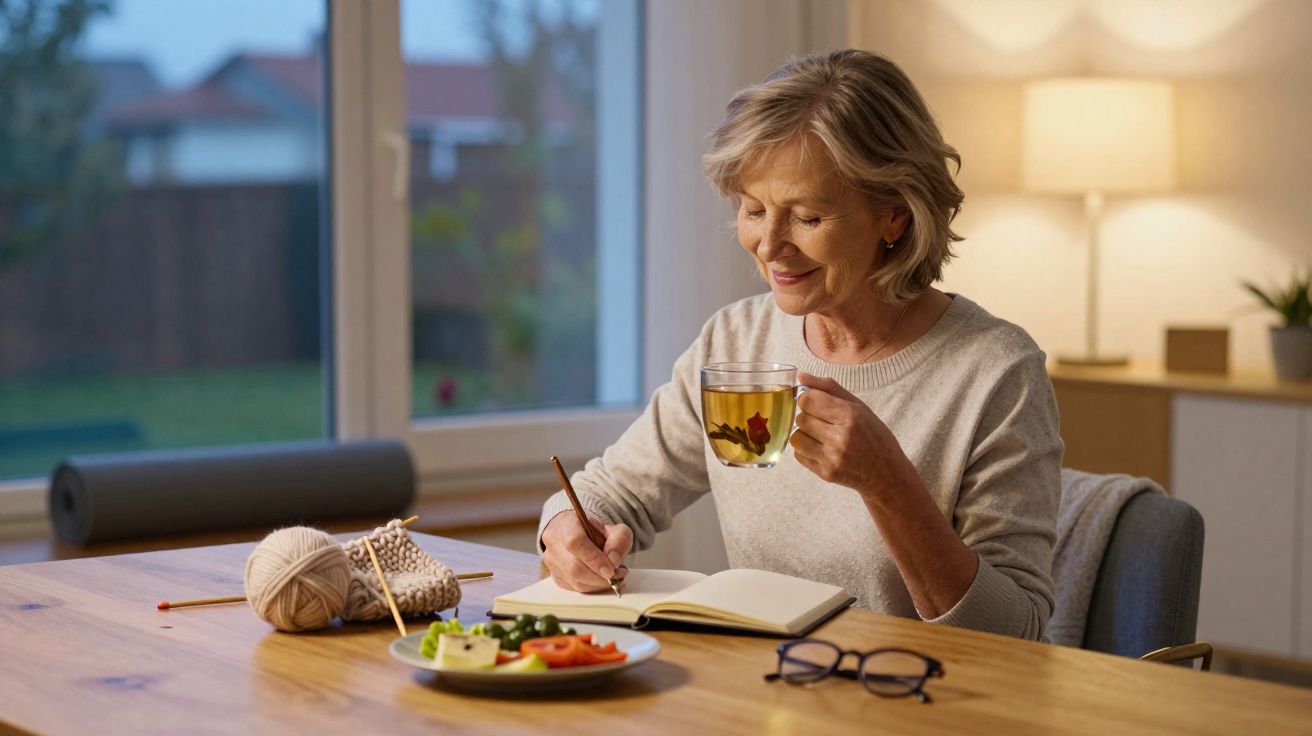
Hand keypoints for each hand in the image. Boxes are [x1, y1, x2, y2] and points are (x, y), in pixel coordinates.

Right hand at [541, 511, 632, 592]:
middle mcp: (553, 542)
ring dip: (597, 584)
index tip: (611, 570)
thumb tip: (614, 561)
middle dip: (599, 577)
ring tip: (613, 578)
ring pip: (573, 580)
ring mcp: (550, 560)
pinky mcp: (554, 575)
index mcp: (566, 525)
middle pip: (573, 567)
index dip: (594, 559)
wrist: (574, 532)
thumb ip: (619, 540)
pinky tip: (601, 581)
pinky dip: (590, 587)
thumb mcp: (613, 528)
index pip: (575, 542)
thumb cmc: (594, 530)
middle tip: (618, 575)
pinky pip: (573, 587)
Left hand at [789, 371, 918, 500]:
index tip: (818, 403)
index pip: (807, 400)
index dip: (808, 399)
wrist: (887, 474)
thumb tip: (801, 375)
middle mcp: (840, 437)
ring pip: (796, 437)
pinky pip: (799, 455)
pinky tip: (822, 449)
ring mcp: (832, 458)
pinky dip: (806, 450)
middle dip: (809, 417)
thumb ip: (828, 388)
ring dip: (805, 434)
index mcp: (850, 416)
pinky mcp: (826, 473)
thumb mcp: (859, 407)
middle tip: (825, 422)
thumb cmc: (875, 436)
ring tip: (822, 436)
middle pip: (801, 418)